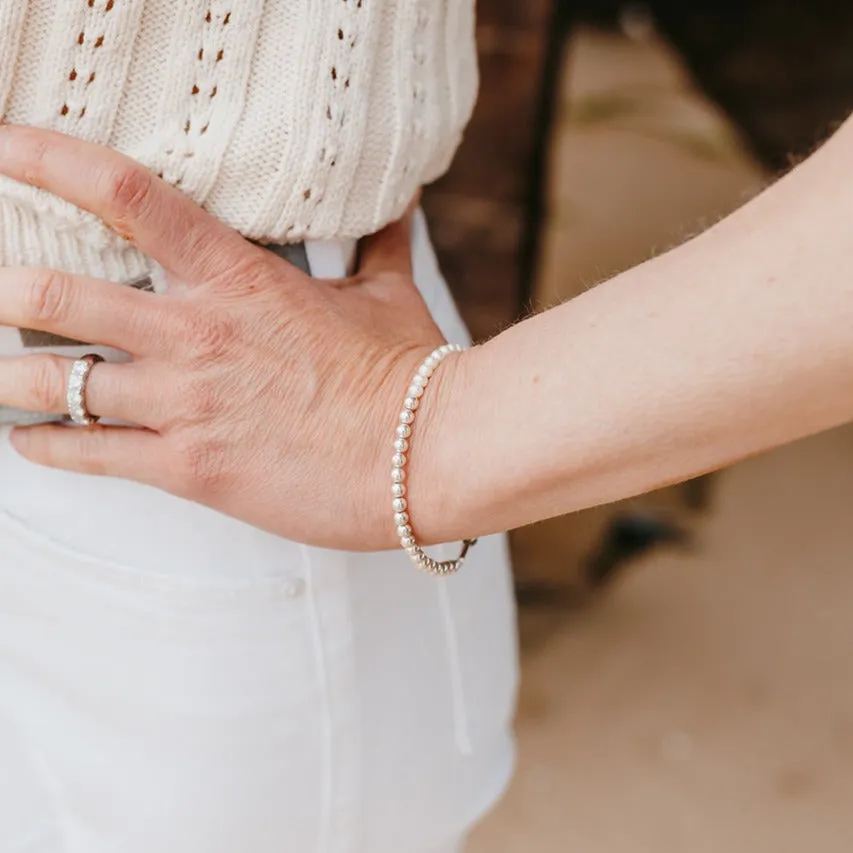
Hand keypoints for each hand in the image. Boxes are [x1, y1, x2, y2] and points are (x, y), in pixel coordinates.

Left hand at [0, 125, 452, 550]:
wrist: (424, 458)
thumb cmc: (409, 373)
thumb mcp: (389, 297)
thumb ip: (378, 245)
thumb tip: (399, 202)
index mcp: (238, 278)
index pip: (124, 195)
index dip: (47, 159)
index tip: (1, 148)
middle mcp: (195, 334)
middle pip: (53, 294)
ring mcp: (186, 403)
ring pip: (54, 381)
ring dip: (7, 375)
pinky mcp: (190, 468)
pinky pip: (89, 454)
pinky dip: (45, 446)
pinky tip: (27, 440)